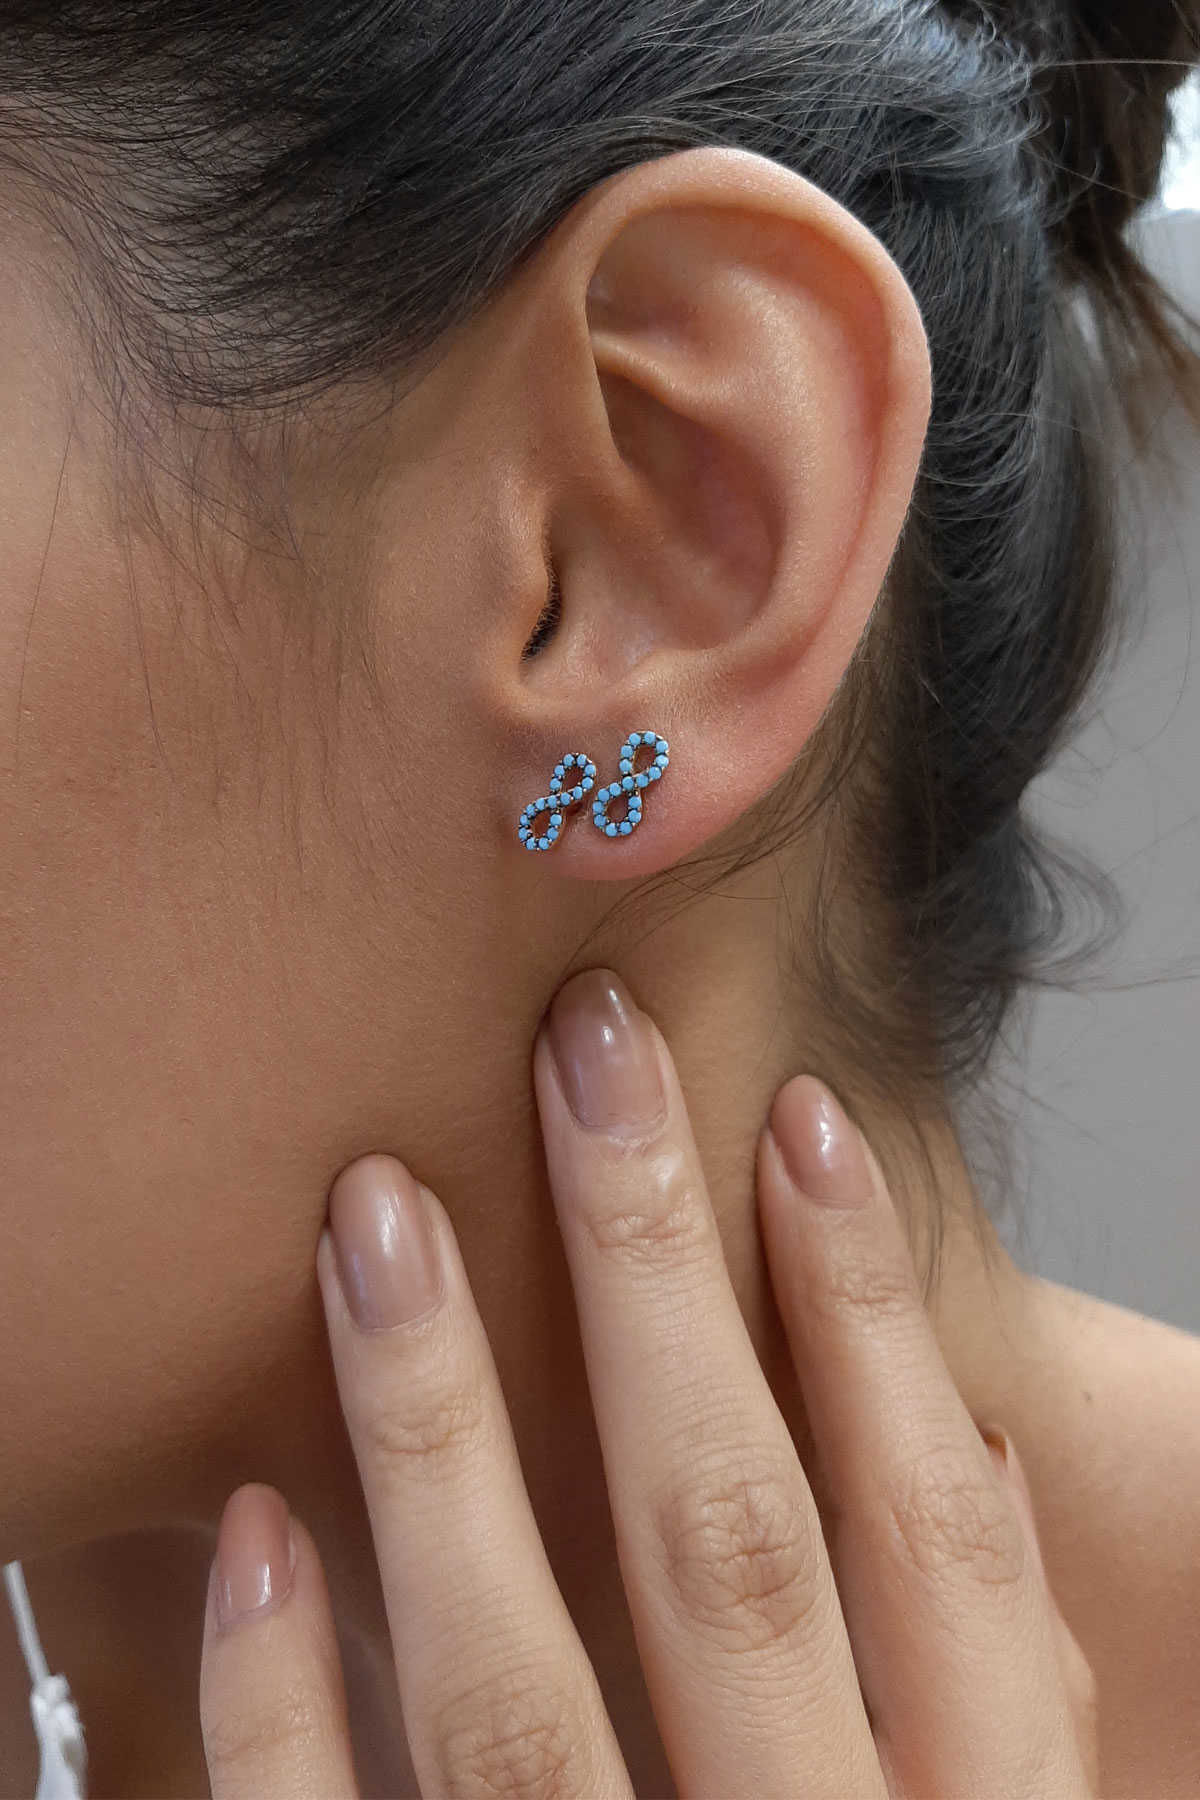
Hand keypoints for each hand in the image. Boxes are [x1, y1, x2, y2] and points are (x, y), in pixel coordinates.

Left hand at [199, 967, 1098, 1797]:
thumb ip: (987, 1698)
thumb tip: (965, 1468)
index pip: (924, 1532)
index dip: (870, 1313)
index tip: (796, 1121)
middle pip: (726, 1546)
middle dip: (655, 1276)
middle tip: (586, 1055)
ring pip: (513, 1684)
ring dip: (440, 1426)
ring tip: (375, 1216)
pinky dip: (285, 1708)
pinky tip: (250, 1527)